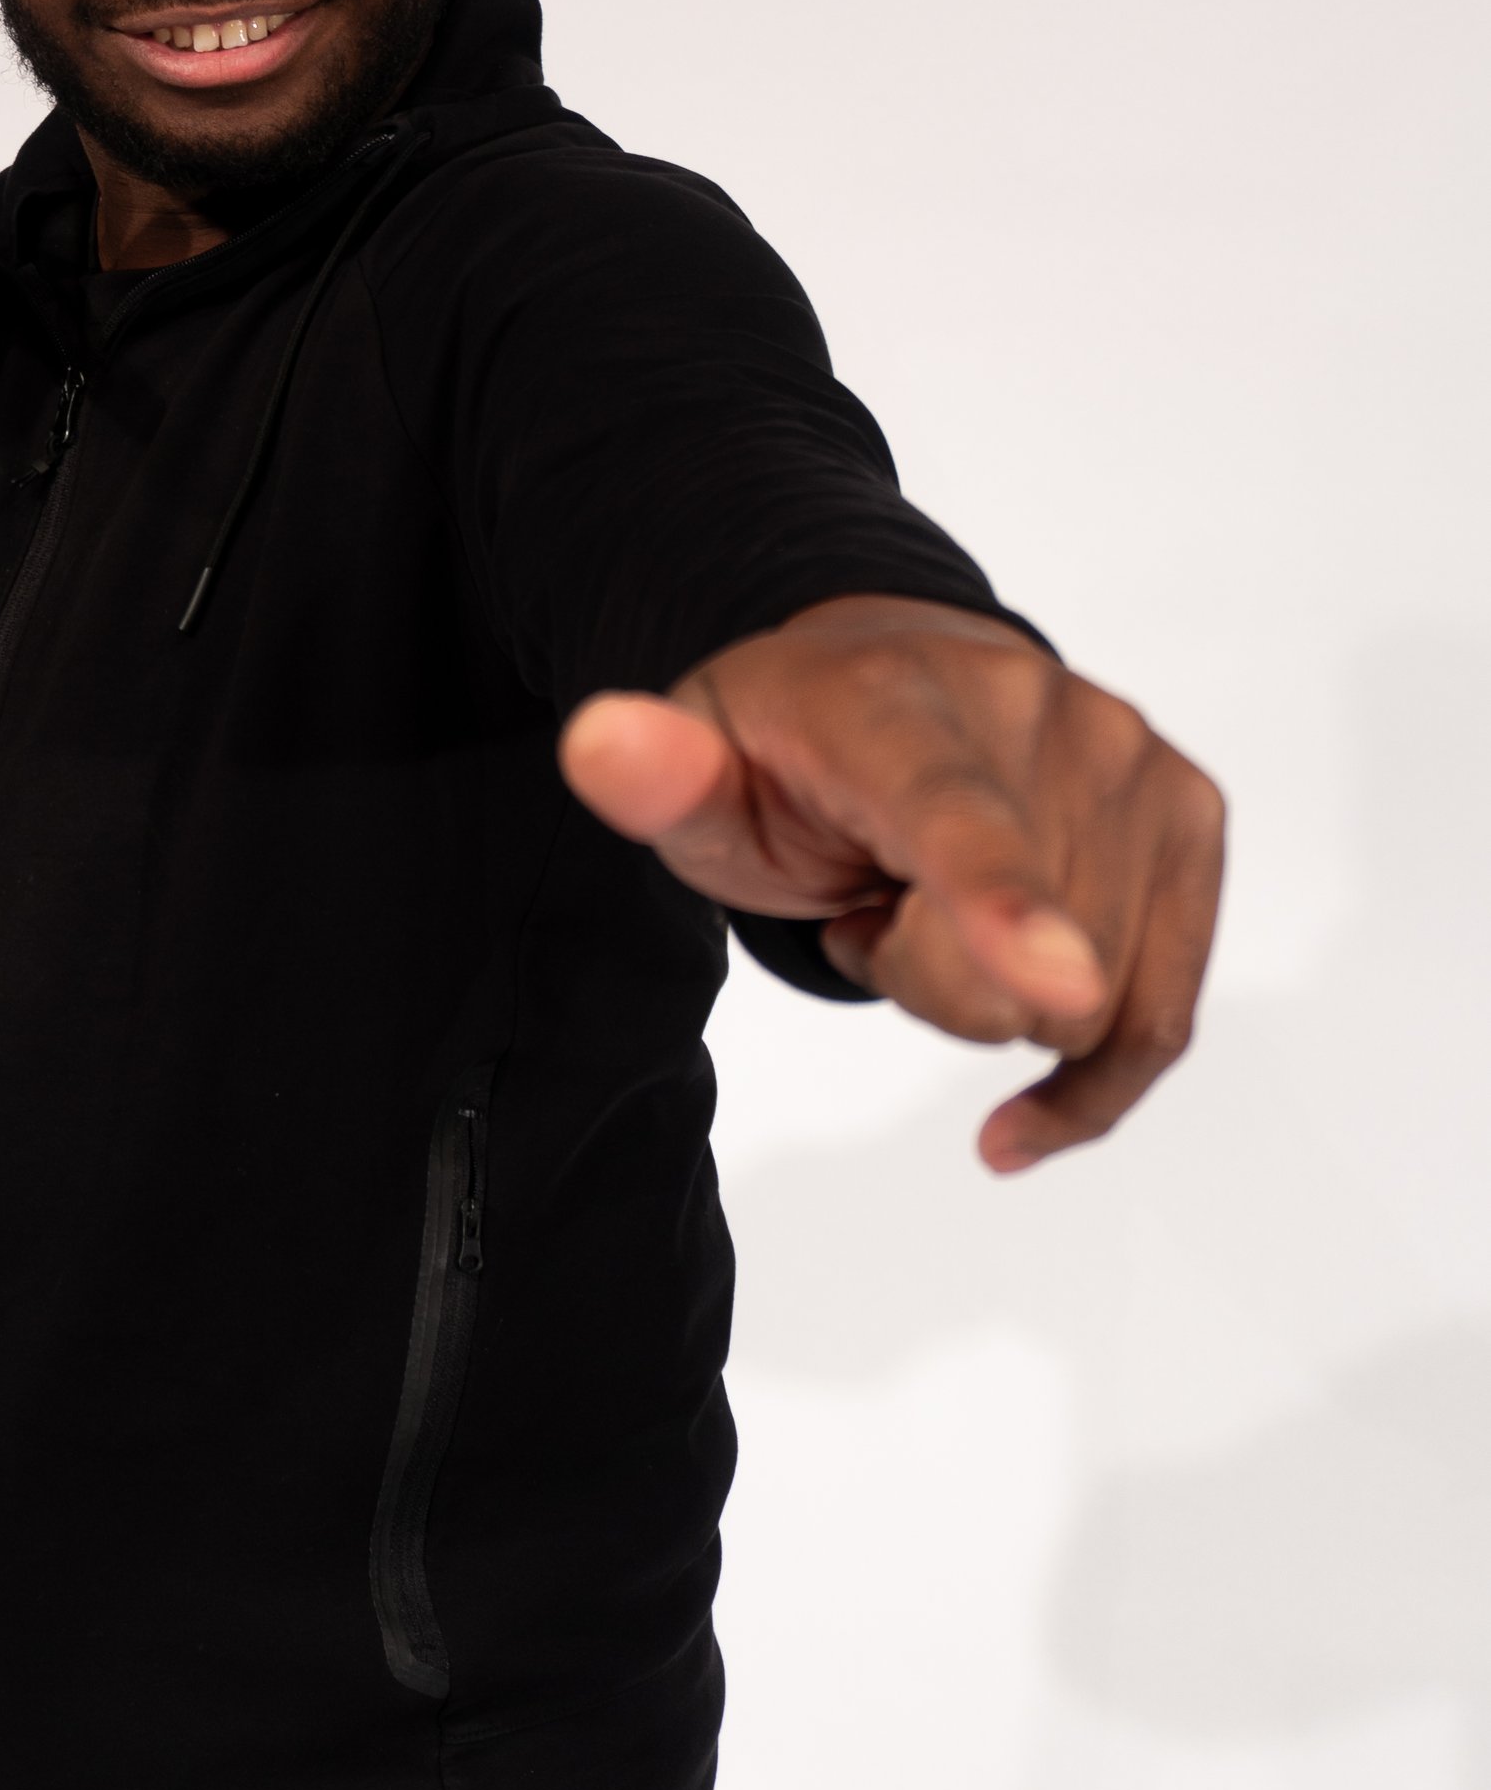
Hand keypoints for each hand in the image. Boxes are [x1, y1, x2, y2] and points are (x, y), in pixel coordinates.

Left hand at [557, 596, 1223, 1172]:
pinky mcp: (1188, 812)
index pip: (954, 819)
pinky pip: (1160, 1019)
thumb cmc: (782, 746)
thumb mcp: (692, 768)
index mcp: (895, 704)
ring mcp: (1127, 756)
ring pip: (1086, 1010)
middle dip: (929, 977)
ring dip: (998, 998)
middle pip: (1008, 978)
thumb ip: (653, 774)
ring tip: (940, 901)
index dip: (1000, 906)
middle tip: (879, 893)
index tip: (1053, 984)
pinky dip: (1090, 1077)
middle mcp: (1034, 710)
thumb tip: (601, 742)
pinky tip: (1021, 1112)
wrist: (891, 676)